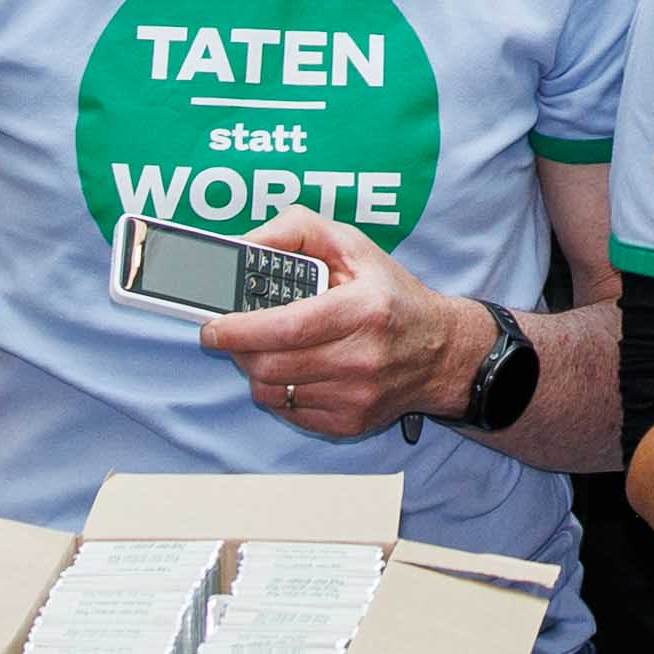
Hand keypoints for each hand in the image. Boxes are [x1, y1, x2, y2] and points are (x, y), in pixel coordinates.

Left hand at [221, 214, 484, 442]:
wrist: (440, 351)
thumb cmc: (389, 294)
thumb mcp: (352, 245)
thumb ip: (295, 231)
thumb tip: (244, 245)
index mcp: (364, 309)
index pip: (287, 328)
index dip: (240, 329)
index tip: (212, 326)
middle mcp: (363, 358)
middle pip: (271, 365)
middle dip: (238, 349)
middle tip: (231, 333)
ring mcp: (357, 396)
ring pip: (273, 392)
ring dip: (255, 369)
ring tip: (266, 348)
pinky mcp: (350, 422)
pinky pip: (289, 412)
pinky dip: (277, 391)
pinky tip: (292, 369)